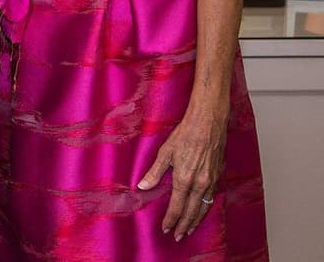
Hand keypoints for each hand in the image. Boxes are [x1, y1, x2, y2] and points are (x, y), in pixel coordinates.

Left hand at [136, 112, 226, 239]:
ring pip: (204, 206)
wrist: (208, 123)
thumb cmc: (185, 135)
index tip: (166, 229)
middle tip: (179, 237)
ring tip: (190, 229)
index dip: (171, 220)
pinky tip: (202, 210)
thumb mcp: (165, 152)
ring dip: (196, 220)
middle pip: (191, 211)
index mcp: (184, 179)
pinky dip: (206, 208)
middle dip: (184, 226)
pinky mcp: (218, 175)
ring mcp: (211, 180)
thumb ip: (154, 172)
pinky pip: (212, 197)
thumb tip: (142, 186)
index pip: (176, 206)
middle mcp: (199, 183)